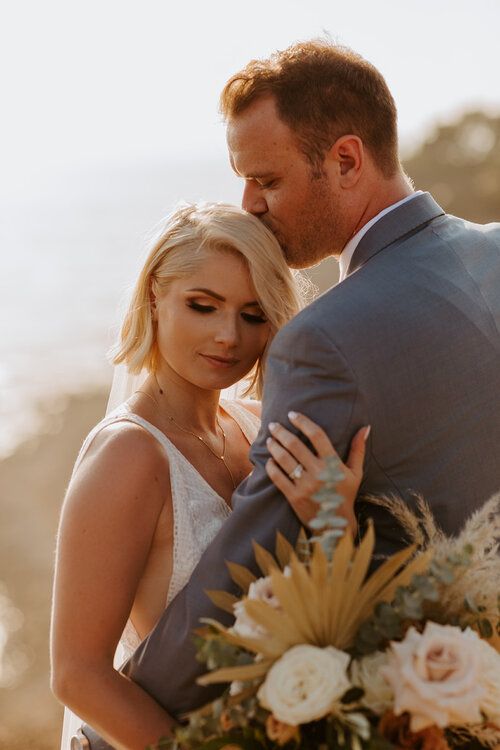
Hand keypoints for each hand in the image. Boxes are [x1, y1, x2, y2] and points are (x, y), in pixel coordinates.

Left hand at [264, 411, 369, 534]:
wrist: (336, 525)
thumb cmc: (346, 494)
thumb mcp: (356, 472)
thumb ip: (358, 449)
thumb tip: (366, 427)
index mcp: (333, 464)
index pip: (317, 435)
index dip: (303, 422)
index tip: (292, 414)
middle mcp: (318, 473)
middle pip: (295, 445)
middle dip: (281, 432)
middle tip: (273, 425)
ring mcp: (305, 486)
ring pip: (284, 460)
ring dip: (274, 447)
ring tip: (270, 440)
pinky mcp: (294, 497)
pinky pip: (278, 478)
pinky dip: (272, 467)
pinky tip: (270, 460)